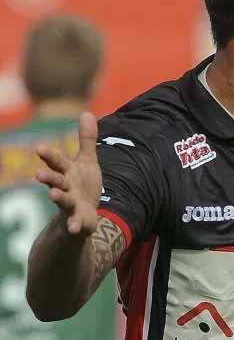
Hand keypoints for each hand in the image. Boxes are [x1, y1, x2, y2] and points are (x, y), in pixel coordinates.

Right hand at [35, 111, 102, 235]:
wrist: (83, 216)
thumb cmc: (82, 186)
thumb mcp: (87, 162)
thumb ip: (86, 140)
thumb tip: (88, 112)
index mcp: (67, 173)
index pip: (57, 162)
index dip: (49, 156)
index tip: (39, 148)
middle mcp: (65, 188)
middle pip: (56, 181)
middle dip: (48, 177)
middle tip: (38, 174)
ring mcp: (70, 205)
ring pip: (63, 201)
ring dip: (59, 198)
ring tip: (54, 195)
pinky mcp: (78, 221)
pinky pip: (75, 223)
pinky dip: (75, 225)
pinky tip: (75, 227)